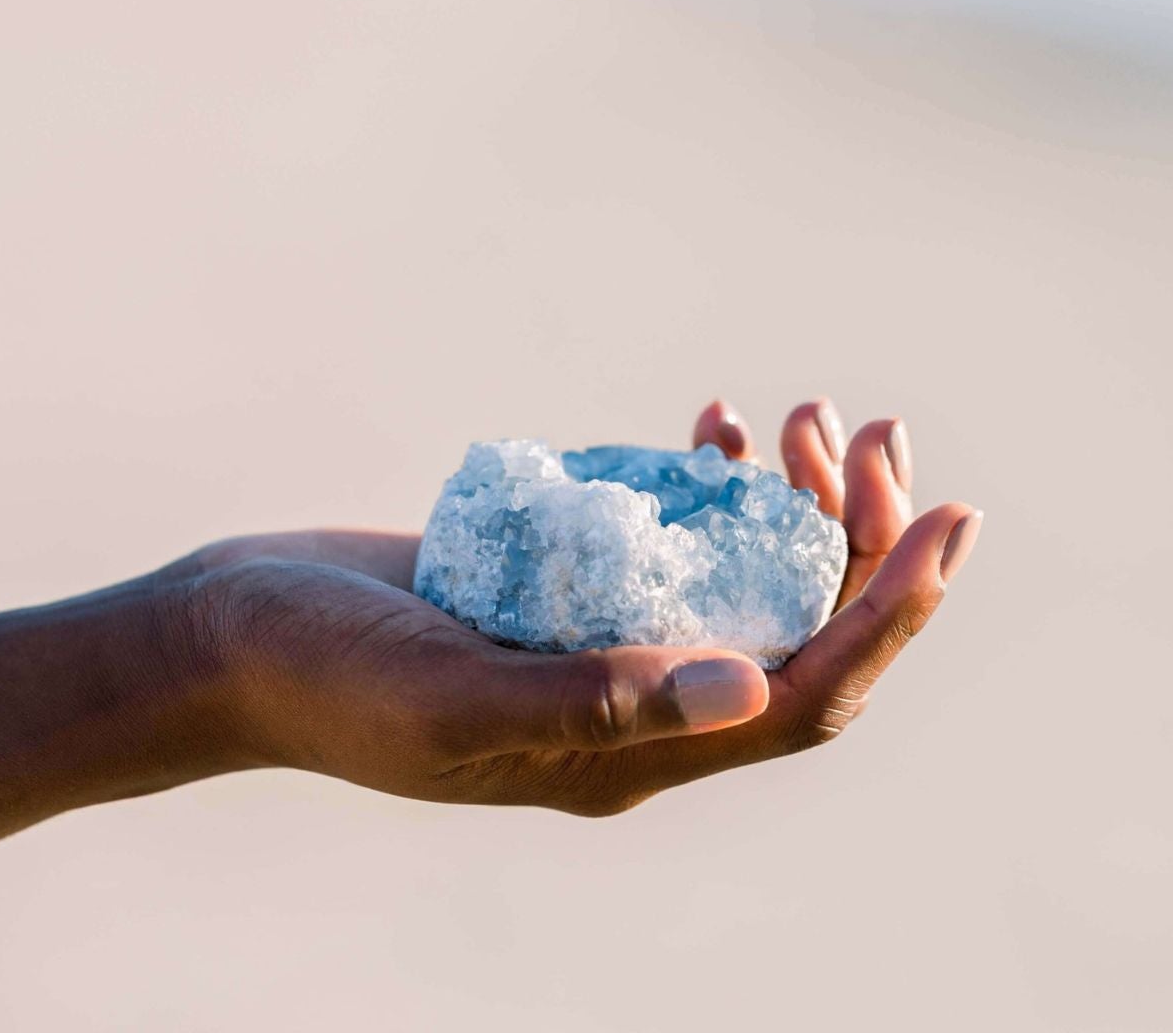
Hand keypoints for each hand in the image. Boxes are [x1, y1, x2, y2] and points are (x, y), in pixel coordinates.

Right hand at [164, 399, 982, 814]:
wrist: (224, 642)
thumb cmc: (320, 675)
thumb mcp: (447, 695)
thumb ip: (593, 698)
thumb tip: (749, 690)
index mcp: (629, 758)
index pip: (806, 700)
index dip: (889, 620)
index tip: (949, 522)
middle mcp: (635, 715)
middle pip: (796, 639)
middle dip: (860, 544)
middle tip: (878, 434)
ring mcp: (602, 653)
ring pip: (746, 589)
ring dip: (797, 507)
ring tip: (811, 414)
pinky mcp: (565, 598)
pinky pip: (674, 549)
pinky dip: (709, 489)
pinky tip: (714, 426)